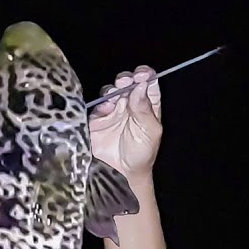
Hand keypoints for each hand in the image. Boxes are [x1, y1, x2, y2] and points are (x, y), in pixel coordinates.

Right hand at [90, 65, 161, 180]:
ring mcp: (113, 110)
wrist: (122, 173)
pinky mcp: (98, 118)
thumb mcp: (150, 132)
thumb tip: (140, 85)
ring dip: (113, 88)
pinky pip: (98, 104)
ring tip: (115, 95)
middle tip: (127, 81)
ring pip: (112, 90)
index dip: (145, 75)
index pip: (148, 83)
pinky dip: (102, 102)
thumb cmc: (142, 154)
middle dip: (127, 78)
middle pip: (128, 83)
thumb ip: (145, 109)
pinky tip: (107, 107)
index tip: (142, 74)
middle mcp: (130, 104)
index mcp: (147, 105)